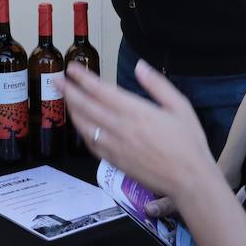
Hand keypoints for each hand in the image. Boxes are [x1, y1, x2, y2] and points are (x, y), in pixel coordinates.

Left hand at [57, 60, 219, 208]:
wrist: (189, 180)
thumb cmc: (189, 143)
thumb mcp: (180, 106)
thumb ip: (157, 85)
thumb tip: (140, 66)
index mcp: (136, 112)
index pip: (101, 91)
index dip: (83, 79)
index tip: (72, 69)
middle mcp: (121, 129)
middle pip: (86, 107)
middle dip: (69, 91)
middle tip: (56, 79)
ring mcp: (115, 147)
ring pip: (85, 126)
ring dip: (72, 110)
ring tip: (66, 98)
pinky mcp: (115, 162)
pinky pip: (92, 144)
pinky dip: (82, 132)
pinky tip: (80, 125)